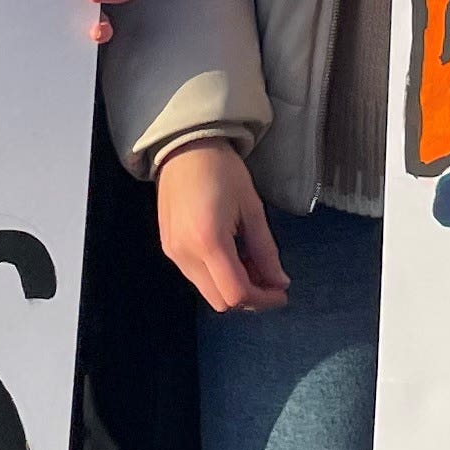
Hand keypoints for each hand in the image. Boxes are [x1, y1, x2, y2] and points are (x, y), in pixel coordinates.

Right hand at [157, 138, 288, 312]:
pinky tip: (232, 256)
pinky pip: (196, 278)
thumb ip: (265, 250)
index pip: (236, 293)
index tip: (281, 291)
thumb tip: (280, 282)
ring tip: (251, 262)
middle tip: (269, 278)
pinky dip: (217, 277)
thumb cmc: (223, 171)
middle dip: (249, 298)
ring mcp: (173, 253)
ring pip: (208, 293)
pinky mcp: (168, 249)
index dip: (263, 299)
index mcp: (209, 241)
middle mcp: (185, 254)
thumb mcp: (252, 208)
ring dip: (233, 288)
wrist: (185, 148)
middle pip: (221, 301)